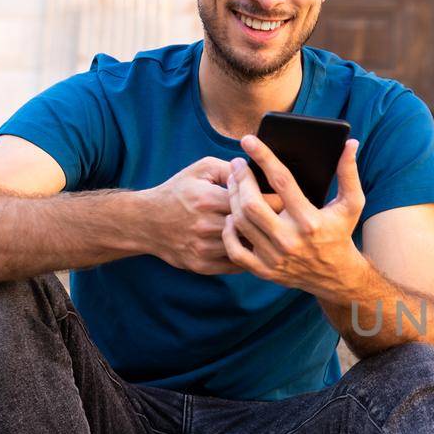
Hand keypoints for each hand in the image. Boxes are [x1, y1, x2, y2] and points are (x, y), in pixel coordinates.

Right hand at [145, 157, 281, 274]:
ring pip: (243, 248)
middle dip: (271, 224)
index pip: (251, 202)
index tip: (286, 202)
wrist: (146, 221)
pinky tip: (256, 250)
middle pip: (250, 227)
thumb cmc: (178, 191)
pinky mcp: (201, 265)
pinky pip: (233, 264)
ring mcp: (203, 248)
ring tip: (275, 236)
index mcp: (207, 199)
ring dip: (260, 243)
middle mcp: (205, 226)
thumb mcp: (200, 170)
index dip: (272, 202)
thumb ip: (228, 168)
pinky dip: (247, 257)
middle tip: (287, 221)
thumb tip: (254, 169)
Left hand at [223, 134, 364, 292]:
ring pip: (240, 223)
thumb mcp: (352, 204)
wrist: (337, 276)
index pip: (282, 181)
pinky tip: (232, 216)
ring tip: (233, 184)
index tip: (249, 140)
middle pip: (251, 204)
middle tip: (236, 164)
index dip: (263, 157)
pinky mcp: (265, 270)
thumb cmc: (341, 233)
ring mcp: (275, 256)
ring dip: (232, 199)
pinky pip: (235, 250)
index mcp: (310, 220)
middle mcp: (290, 240)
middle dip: (240, 179)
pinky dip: (229, 232)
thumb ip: (349, 173)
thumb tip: (350, 143)